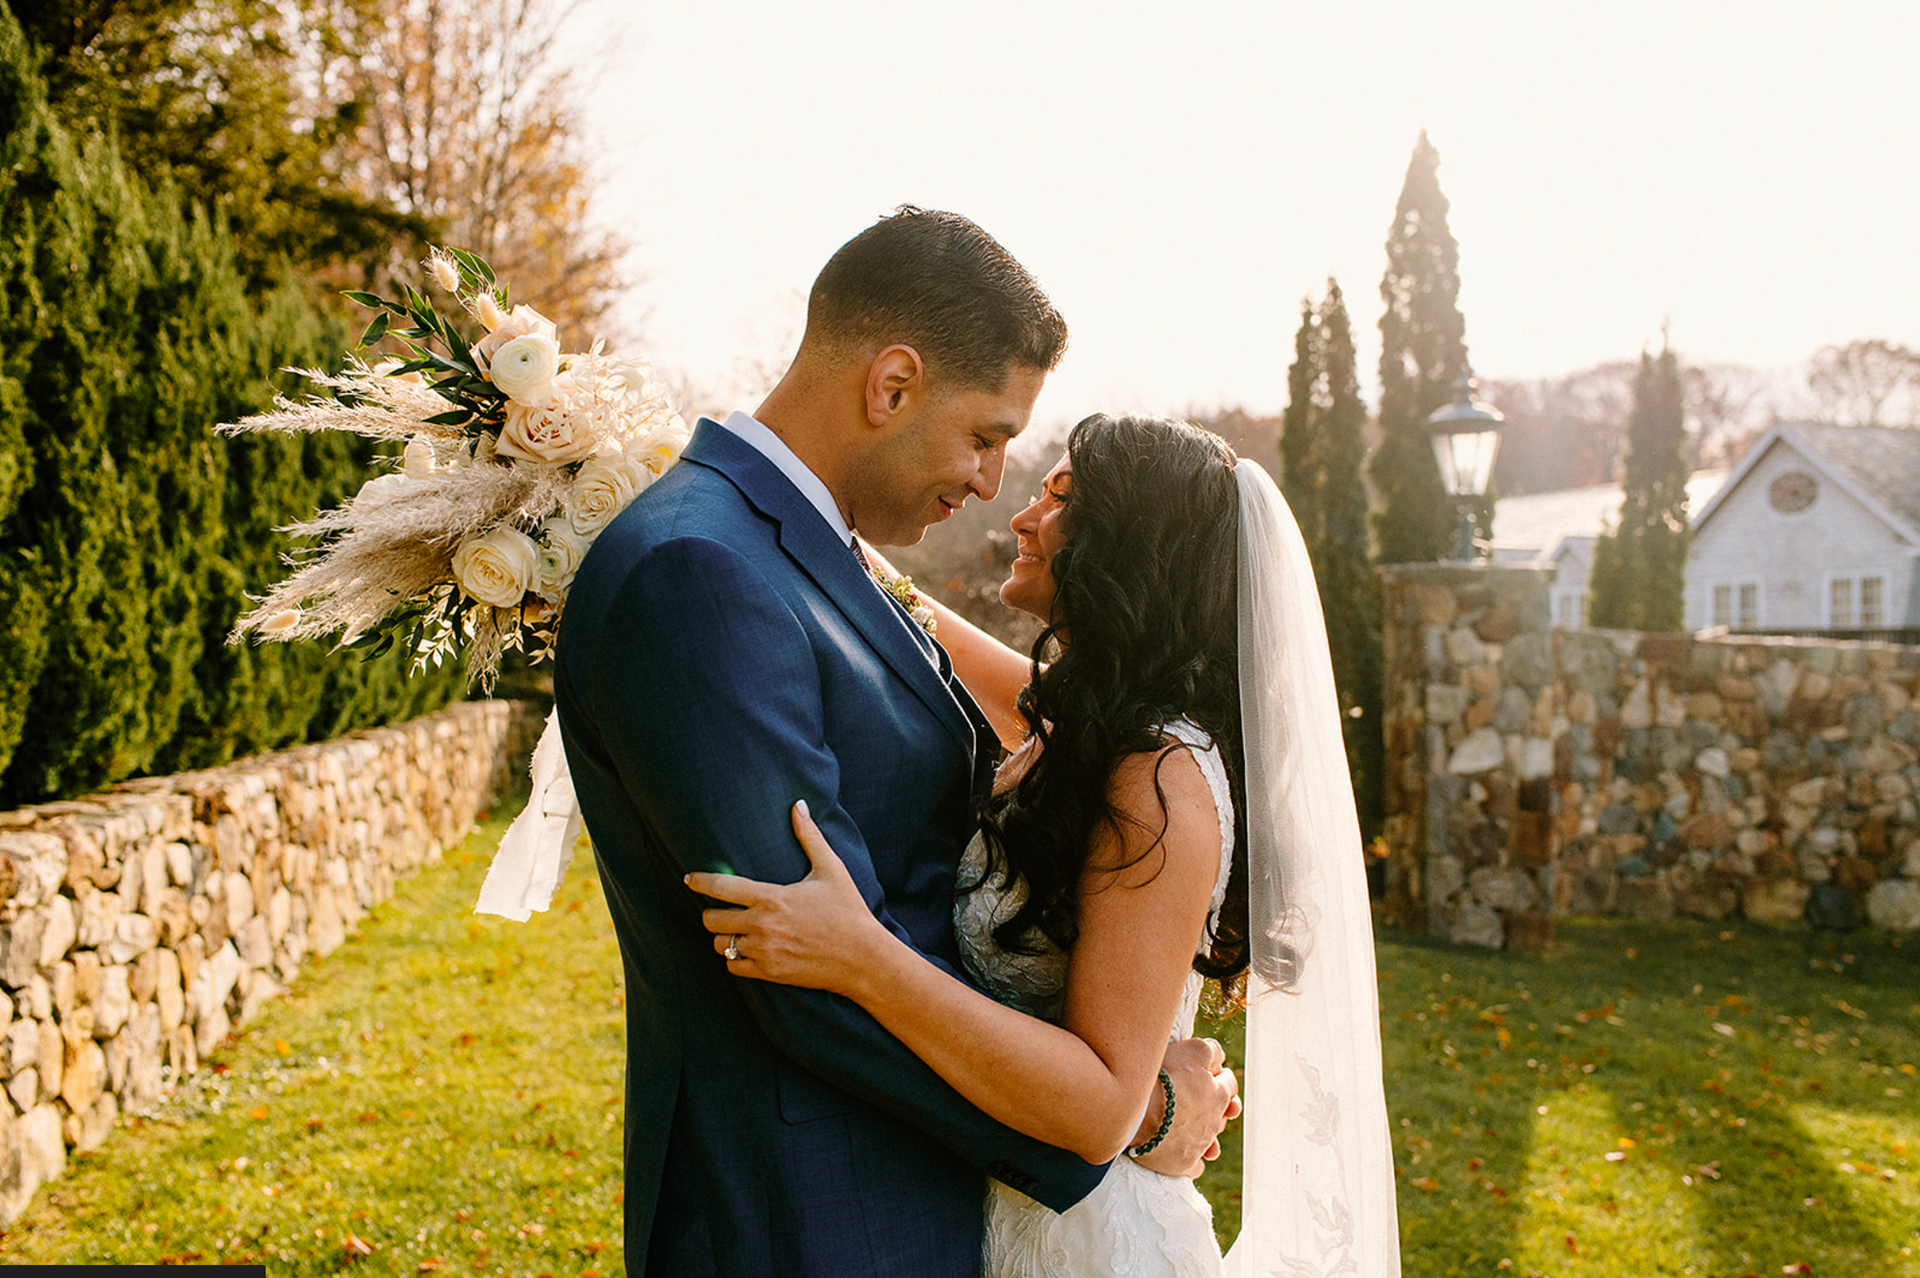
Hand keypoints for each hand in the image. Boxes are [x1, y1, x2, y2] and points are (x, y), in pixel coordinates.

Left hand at [685, 801, 887, 995]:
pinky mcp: (770, 973)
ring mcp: (764, 951)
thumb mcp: (831, 869)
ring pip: (721, 944)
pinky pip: (734, 967)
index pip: (721, 887)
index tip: (690, 879)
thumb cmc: (848, 910)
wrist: (863, 958)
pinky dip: (735, 959)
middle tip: (721, 909)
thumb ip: (809, 837)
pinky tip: (746, 950)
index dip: (700, 881)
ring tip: (735, 930)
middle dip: (712, 912)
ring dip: (724, 936)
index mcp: (772, 897)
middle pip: (712, 919)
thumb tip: (798, 804)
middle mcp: (763, 925)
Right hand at [1129, 1036, 1239, 1177]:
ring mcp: (1200, 1145)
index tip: (1207, 1072)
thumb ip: (1210, 1051)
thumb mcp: (1192, 1050)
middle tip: (1197, 1097)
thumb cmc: (1163, 1077)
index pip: (1229, 1082)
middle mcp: (1214, 1122)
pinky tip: (1181, 1149)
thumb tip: (1218, 1055)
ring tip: (1188, 1124)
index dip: (1218, 1075)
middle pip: (1223, 1112)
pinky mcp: (1184, 1164)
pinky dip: (1191, 1157)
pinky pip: (1195, 1164)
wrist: (1137, 1113)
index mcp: (1219, 1095)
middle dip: (1214, 1104)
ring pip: (1211, 1140)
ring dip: (1205, 1131)